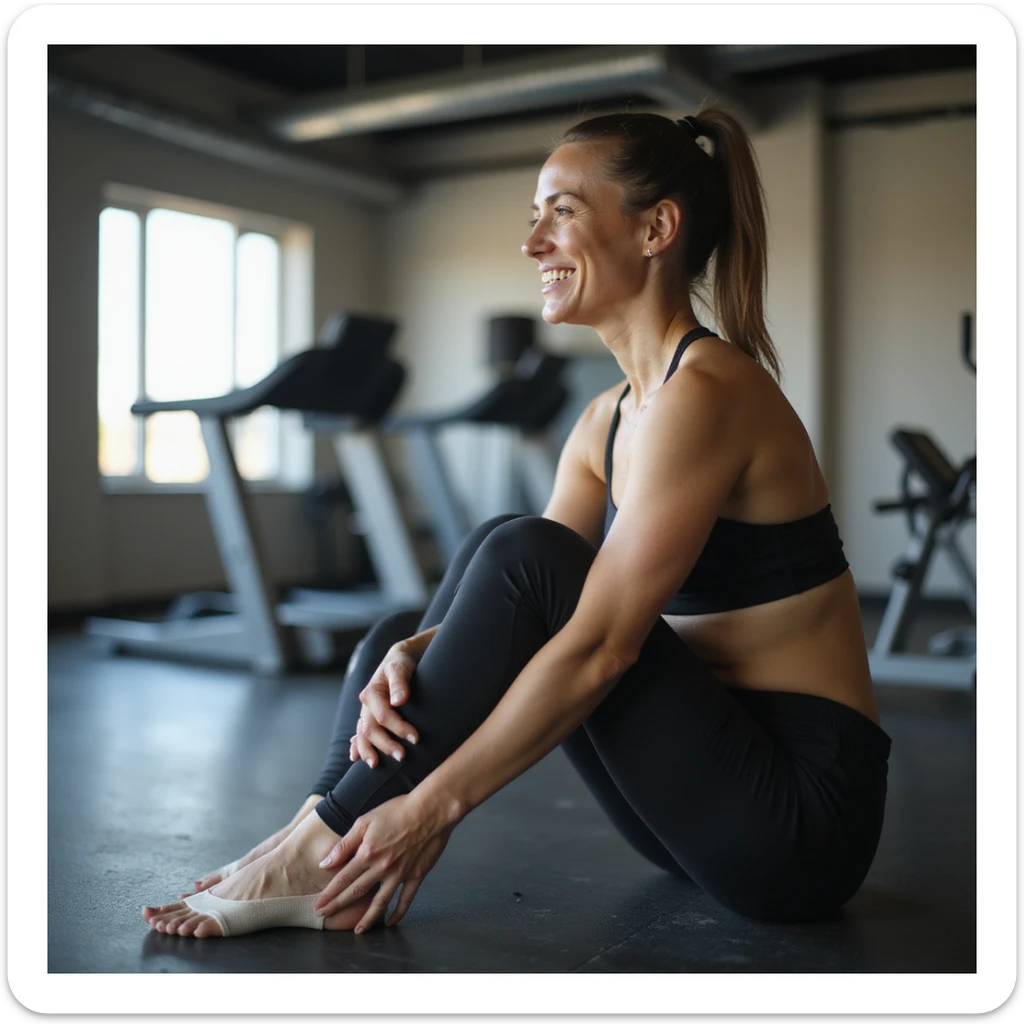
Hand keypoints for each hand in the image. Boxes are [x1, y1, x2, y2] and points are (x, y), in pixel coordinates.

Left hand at [313, 793, 456, 932]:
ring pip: (380, 903)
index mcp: (368, 853)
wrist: (431, 810)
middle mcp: (382, 868)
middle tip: (324, 917)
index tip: (318, 905)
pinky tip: (390, 921)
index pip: (343, 879)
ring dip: (367, 919)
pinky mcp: (416, 876)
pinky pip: (406, 900)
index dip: (329, 894)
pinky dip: (398, 913)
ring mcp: (400, 874)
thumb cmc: (398, 809)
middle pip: (356, 892)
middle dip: (338, 906)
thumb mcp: (366, 820)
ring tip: (357, 931)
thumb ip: (345, 844)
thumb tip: (325, 862)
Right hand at [351, 642, 420, 768]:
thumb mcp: (400, 667)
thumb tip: (399, 700)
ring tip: (375, 765)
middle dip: (385, 745)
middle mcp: (366, 705)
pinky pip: (360, 734)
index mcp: (371, 693)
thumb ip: (399, 681)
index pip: (383, 716)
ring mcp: (366, 712)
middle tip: (402, 757)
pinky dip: (357, 746)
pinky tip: (355, 758)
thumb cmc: (401, 663)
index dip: (398, 728)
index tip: (415, 738)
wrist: (399, 660)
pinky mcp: (370, 717)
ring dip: (368, 750)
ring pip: (362, 735)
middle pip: (370, 730)